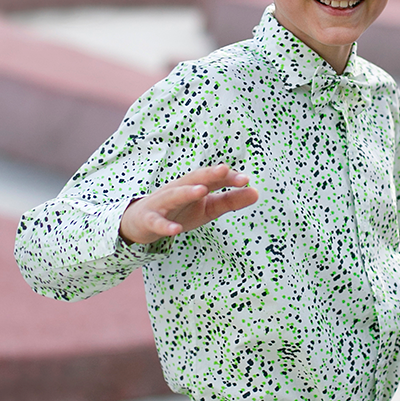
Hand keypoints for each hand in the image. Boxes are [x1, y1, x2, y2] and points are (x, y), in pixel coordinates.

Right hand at [120, 164, 258, 244]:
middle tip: (224, 170)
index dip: (228, 178)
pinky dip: (165, 225)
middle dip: (209, 174)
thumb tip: (257, 192)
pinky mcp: (150, 219)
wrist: (142, 223)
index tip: (245, 179)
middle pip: (194, 178)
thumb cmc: (181, 211)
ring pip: (174, 194)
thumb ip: (231, 200)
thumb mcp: (209, 208)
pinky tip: (175, 230)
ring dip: (187, 191)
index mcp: (195, 185)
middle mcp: (179, 189)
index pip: (213, 177)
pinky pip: (157, 222)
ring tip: (202, 190)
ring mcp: (162, 203)